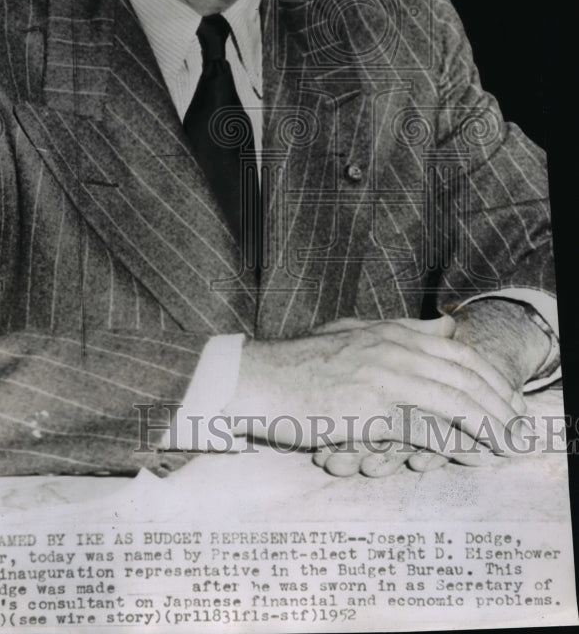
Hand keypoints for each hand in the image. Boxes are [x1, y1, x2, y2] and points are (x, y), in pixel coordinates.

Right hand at [226, 316, 525, 456]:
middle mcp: (391, 346)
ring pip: (455, 395)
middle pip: (464, 372)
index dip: (488, 375)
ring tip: (510, 442)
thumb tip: (446, 326)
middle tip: (519, 425)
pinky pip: (427, 423)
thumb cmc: (298, 365)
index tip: (507, 398)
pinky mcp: (372, 405)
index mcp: (388, 331)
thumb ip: (400, 331)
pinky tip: (474, 451)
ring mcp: (383, 373)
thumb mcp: (352, 334)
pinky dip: (458, 438)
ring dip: (490, 421)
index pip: (455, 350)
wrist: (257, 381)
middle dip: (500, 399)